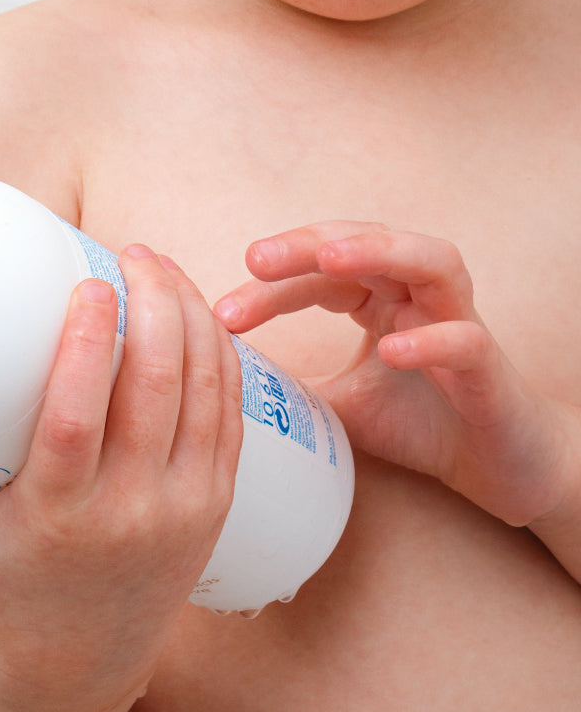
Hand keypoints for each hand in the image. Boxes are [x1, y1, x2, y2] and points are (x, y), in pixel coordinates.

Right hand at [0, 246, 242, 699]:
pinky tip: (197, 314)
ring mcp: (181, 509)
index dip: (87, 343)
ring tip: (162, 268)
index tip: (88, 282)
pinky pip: (229, 414)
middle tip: (132, 255)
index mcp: (56, 516)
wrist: (77, 663)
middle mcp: (128, 512)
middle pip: (155, 389)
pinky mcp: (214, 504)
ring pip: (204, 391)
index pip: (77, 418)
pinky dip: (220, 356)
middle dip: (154, 305)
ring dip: (192, 316)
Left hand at [215, 222, 573, 528]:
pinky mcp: (490, 364)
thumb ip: (288, 385)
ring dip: (378, 252)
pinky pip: (464, 338)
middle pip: (364, 244)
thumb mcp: (336, 404)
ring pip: (429, 260)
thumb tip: (216, 379)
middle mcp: (417, 293)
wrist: (496, 468)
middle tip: (256, 258)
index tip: (222, 313)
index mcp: (378, 296)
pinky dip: (429, 339)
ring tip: (329, 260)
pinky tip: (390, 348)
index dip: (269, 287)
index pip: (318, 273)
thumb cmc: (419, 423)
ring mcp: (458, 319)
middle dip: (308, 246)